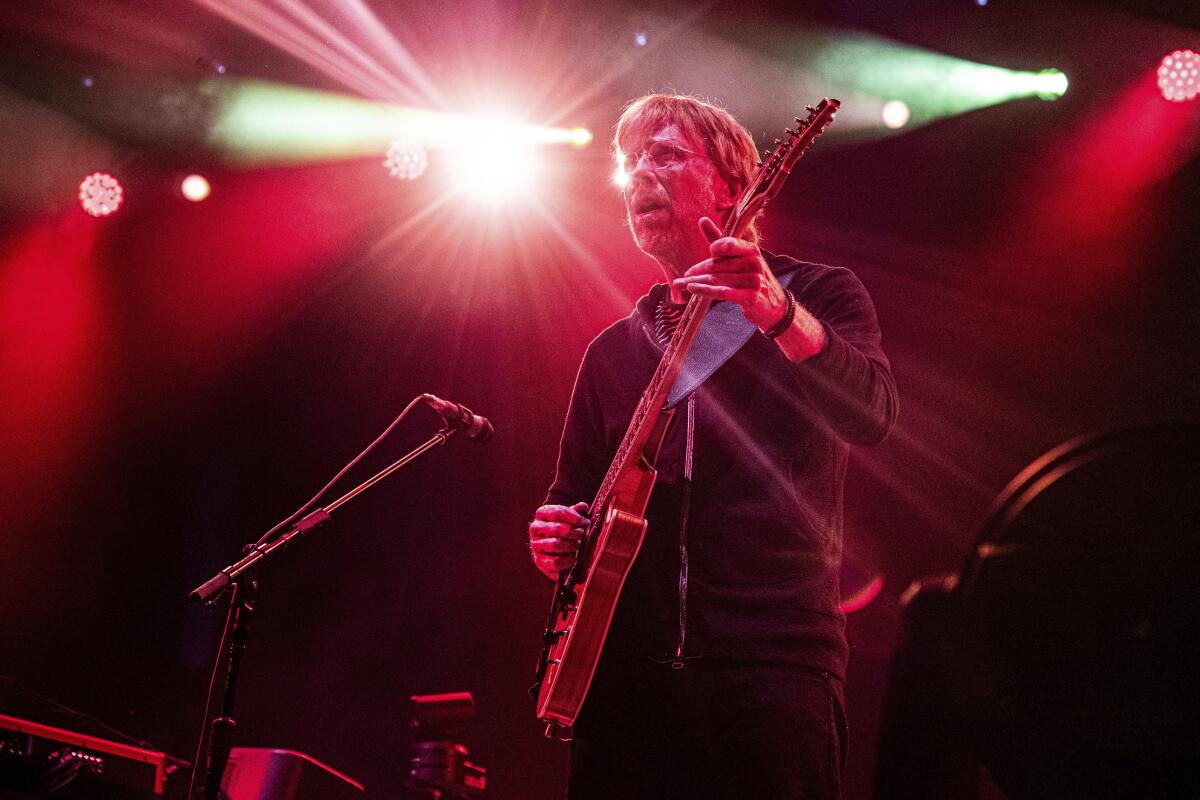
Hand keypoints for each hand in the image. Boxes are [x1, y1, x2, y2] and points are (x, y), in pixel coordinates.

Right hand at [529, 502, 589, 580]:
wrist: (553, 550)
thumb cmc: (563, 530)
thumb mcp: (569, 518)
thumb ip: (576, 512)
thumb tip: (583, 507)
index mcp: (542, 514)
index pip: (556, 512)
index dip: (571, 516)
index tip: (582, 521)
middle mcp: (535, 528)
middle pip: (556, 529)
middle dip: (573, 532)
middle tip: (581, 534)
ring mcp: (535, 545)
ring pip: (555, 544)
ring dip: (571, 545)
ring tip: (577, 545)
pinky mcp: (539, 561)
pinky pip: (555, 562)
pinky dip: (568, 560)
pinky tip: (573, 557)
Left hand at [672, 216, 788, 330]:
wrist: (774, 306)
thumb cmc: (752, 279)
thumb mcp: (741, 259)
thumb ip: (721, 241)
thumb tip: (702, 219)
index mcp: (751, 250)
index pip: (726, 245)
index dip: (713, 251)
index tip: (703, 259)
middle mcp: (754, 263)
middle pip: (718, 265)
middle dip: (698, 271)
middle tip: (682, 277)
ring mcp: (754, 281)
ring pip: (718, 279)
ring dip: (697, 282)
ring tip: (680, 285)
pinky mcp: (751, 297)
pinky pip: (723, 292)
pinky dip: (706, 290)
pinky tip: (692, 289)